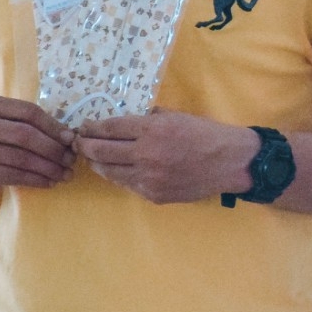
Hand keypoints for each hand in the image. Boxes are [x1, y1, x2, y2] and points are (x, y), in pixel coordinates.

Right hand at [0, 96, 74, 198]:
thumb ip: (32, 124)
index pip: (29, 112)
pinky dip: (37, 179)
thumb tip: (70, 136)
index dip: (54, 126)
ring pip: (23, 158)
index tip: (72, 138)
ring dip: (49, 168)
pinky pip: (15, 176)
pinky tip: (50, 182)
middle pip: (26, 135)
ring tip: (65, 174)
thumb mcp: (5, 124)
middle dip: (54, 148)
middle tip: (71, 159)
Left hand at [76, 111, 256, 205]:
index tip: (84, 127)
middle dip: (85, 146)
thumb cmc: (207, 134)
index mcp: (152, 130)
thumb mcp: (178, 116)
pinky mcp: (153, 194)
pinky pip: (128, 184)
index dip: (91, 128)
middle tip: (79, 143)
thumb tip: (127, 121)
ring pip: (109, 172)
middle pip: (101, 151)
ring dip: (98, 163)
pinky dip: (120, 176)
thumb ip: (150, 119)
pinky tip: (119, 170)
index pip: (109, 128)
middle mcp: (146, 154)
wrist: (232, 162)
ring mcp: (148, 178)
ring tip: (94, 158)